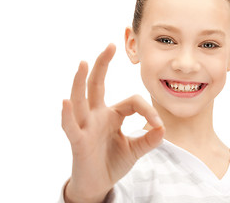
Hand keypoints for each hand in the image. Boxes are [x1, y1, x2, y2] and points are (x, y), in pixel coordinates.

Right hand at [62, 44, 164, 202]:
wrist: (98, 184)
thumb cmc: (112, 162)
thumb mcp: (134, 150)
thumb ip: (148, 140)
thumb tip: (162, 128)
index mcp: (111, 115)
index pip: (132, 101)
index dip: (147, 110)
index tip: (158, 125)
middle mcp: (96, 116)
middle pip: (97, 85)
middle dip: (102, 65)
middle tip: (110, 46)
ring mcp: (86, 126)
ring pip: (81, 100)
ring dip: (81, 82)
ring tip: (83, 63)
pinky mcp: (78, 141)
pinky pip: (71, 126)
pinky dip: (68, 115)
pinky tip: (66, 101)